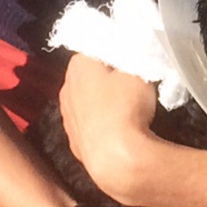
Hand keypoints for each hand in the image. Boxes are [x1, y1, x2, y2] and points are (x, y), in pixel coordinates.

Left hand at [58, 53, 157, 198]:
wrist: (115, 158)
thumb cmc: (126, 106)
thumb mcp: (140, 70)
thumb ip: (134, 57)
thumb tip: (131, 52)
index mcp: (78, 65)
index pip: (98, 48)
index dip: (118, 52)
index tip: (134, 60)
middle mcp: (65, 87)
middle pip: (91, 75)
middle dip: (109, 76)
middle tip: (133, 82)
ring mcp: (66, 116)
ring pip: (88, 100)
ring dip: (103, 101)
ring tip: (127, 109)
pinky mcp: (72, 141)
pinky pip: (89, 124)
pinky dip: (100, 124)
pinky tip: (116, 130)